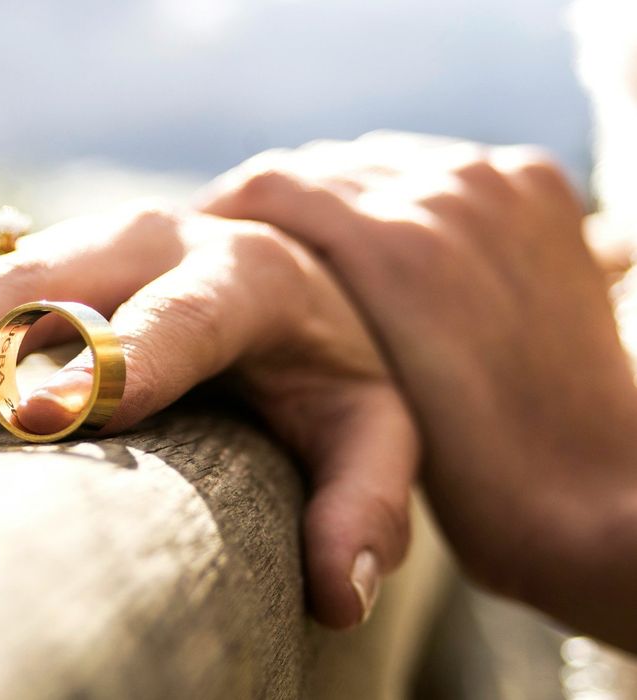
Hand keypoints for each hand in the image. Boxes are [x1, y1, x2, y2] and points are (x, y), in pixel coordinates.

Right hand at [0, 201, 417, 627]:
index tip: (42, 418)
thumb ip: (363, 498)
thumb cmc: (322, 368)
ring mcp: (62, 245)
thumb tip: (339, 595)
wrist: (277, 272)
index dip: (110, 360)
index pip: (174, 316)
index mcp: (238, 274)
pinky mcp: (10, 260)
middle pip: (26, 294)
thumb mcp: (368, 425)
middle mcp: (137, 241)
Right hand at [195, 131, 636, 649]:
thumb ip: (298, 320)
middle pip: (322, 166)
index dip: (221, 212)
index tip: (193, 243)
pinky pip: (438, 167)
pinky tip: (378, 241)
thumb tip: (219, 265)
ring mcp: (499, 186)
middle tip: (234, 245)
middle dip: (274, 205)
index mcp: (397, 248)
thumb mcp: (353, 412)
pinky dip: (398, 195)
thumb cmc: (469, 477)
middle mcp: (450, 195)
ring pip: (376, 160)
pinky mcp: (537, 188)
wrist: (596, 489)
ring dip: (334, 196)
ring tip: (305, 250)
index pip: (271, 187)